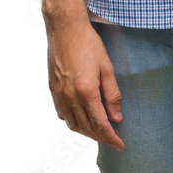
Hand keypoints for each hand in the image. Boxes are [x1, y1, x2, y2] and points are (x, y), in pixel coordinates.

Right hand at [46, 18, 124, 150]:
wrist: (66, 28)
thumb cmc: (88, 43)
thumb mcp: (107, 67)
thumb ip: (112, 94)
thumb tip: (117, 117)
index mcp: (86, 91)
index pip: (100, 124)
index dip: (111, 137)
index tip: (120, 144)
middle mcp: (70, 96)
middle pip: (86, 128)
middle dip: (100, 136)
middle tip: (112, 138)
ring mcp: (59, 94)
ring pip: (72, 124)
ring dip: (86, 132)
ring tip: (99, 130)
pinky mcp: (53, 89)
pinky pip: (62, 113)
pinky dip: (73, 121)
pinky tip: (81, 118)